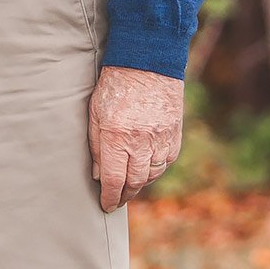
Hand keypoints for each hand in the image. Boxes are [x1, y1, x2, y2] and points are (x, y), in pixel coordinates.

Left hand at [90, 66, 183, 208]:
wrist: (147, 63)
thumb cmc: (115, 85)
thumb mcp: (95, 113)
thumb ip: (97, 146)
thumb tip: (98, 175)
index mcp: (117, 137)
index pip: (114, 180)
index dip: (109, 197)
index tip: (106, 205)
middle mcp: (141, 142)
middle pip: (134, 182)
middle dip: (124, 195)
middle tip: (117, 200)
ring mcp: (160, 139)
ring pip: (152, 175)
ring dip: (140, 184)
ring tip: (130, 188)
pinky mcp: (174, 134)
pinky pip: (166, 162)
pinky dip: (156, 170)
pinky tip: (147, 171)